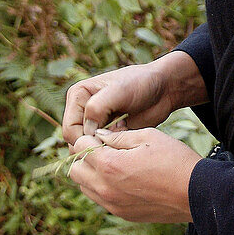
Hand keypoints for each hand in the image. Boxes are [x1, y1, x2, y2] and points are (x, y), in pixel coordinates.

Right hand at [63, 50, 206, 148]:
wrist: (163, 89)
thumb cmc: (141, 83)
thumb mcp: (119, 90)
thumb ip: (98, 107)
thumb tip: (87, 130)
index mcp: (78, 96)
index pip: (70, 129)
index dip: (86, 137)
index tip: (109, 133)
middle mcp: (82, 110)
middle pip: (76, 142)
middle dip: (96, 143)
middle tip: (120, 134)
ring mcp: (95, 123)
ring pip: (89, 149)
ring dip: (106, 147)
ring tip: (124, 134)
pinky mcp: (108, 134)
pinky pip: (103, 151)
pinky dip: (114, 150)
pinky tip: (128, 138)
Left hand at [68, 127, 201, 221]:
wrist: (196, 193)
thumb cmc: (174, 160)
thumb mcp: (148, 136)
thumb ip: (119, 136)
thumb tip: (101, 136)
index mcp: (109, 165)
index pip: (79, 147)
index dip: (90, 136)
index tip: (106, 135)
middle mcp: (105, 188)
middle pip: (74, 170)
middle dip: (85, 156)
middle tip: (105, 148)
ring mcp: (112, 205)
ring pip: (84, 187)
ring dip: (92, 173)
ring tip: (115, 164)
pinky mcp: (122, 214)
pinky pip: (100, 199)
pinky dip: (104, 187)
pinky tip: (125, 179)